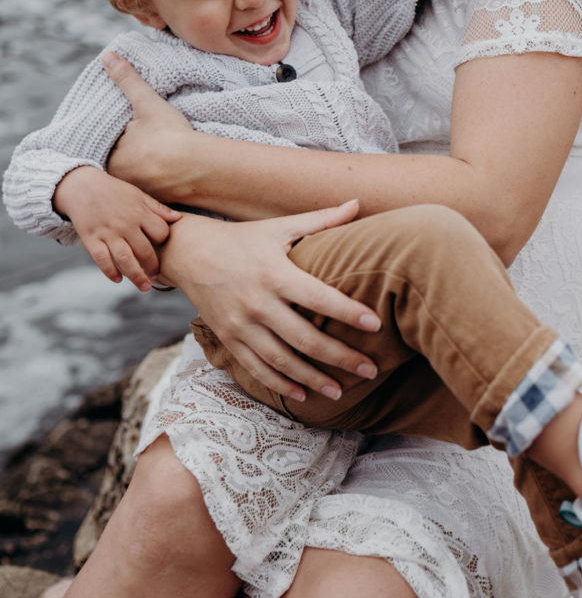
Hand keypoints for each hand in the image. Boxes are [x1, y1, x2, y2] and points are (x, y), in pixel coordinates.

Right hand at [53, 166, 181, 290]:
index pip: (161, 233)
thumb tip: (178, 218)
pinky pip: (102, 260)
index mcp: (139, 212)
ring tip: (144, 286)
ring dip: (136, 276)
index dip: (164, 241)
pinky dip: (110, 272)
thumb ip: (157, 208)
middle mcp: (125, 225)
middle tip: (156, 275)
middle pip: (145, 251)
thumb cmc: (113, 191)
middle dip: (153, 267)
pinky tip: (118, 279)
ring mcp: (107, 233)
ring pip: (125, 260)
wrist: (82, 187)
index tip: (161, 247)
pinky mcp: (91, 239)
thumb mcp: (137, 195)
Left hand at [102, 51, 192, 198]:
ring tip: (146, 153)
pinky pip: (149, 186)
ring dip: (136, 167)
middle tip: (131, 139)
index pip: (100, 145)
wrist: (200, 169)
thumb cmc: (170, 137)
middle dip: (119, 153)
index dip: (106, 135)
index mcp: (109, 160)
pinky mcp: (157, 200)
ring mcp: (138, 193)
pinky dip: (153, 177)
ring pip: (131, 176)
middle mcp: (119, 181)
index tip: (113, 127)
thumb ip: (127, 80)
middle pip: (114, 162)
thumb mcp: (147, 104)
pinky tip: (162, 169)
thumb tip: (107, 56)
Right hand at [159, 200, 382, 401]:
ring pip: (282, 361)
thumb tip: (357, 203)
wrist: (189, 253)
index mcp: (274, 273)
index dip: (349, 312)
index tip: (376, 324)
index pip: (319, 297)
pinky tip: (303, 395)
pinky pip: (256, 369)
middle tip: (370, 370)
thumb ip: (321, 220)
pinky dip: (280, 385)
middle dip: (341, 357)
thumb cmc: (243, 239)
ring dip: (313, 379)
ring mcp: (241, 325)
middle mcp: (258, 303)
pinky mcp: (228, 339)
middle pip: (305, 338)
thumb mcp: (279, 227)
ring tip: (340, 391)